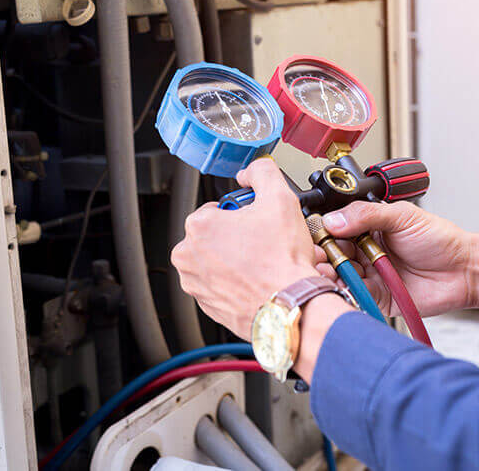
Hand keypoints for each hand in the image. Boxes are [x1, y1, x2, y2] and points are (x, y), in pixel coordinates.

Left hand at [170, 158, 318, 339]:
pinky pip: (222, 285)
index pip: (219, 208)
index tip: (261, 222)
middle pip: (218, 234)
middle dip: (241, 236)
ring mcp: (196, 284)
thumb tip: (252, 171)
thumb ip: (262, 172)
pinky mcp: (207, 305)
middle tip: (267, 243)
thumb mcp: (280, 198)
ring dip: (240, 259)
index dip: (245, 213)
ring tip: (266, 263)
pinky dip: (238, 282)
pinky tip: (261, 280)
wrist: (289, 307)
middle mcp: (188, 256)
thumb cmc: (281, 262)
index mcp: (199, 226)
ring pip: (219, 260)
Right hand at [319, 201, 474, 316]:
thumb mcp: (402, 216)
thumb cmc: (440, 240)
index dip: (324, 231)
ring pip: (339, 274)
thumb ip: (366, 215)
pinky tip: (342, 285)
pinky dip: (346, 291)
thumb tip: (334, 220)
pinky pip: (354, 294)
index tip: (317, 235)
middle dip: (323, 255)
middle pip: (332, 252)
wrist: (463, 270)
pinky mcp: (375, 296)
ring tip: (329, 271)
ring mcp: (369, 274)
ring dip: (331, 274)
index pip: (335, 227)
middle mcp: (365, 250)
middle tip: (320, 256)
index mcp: (368, 226)